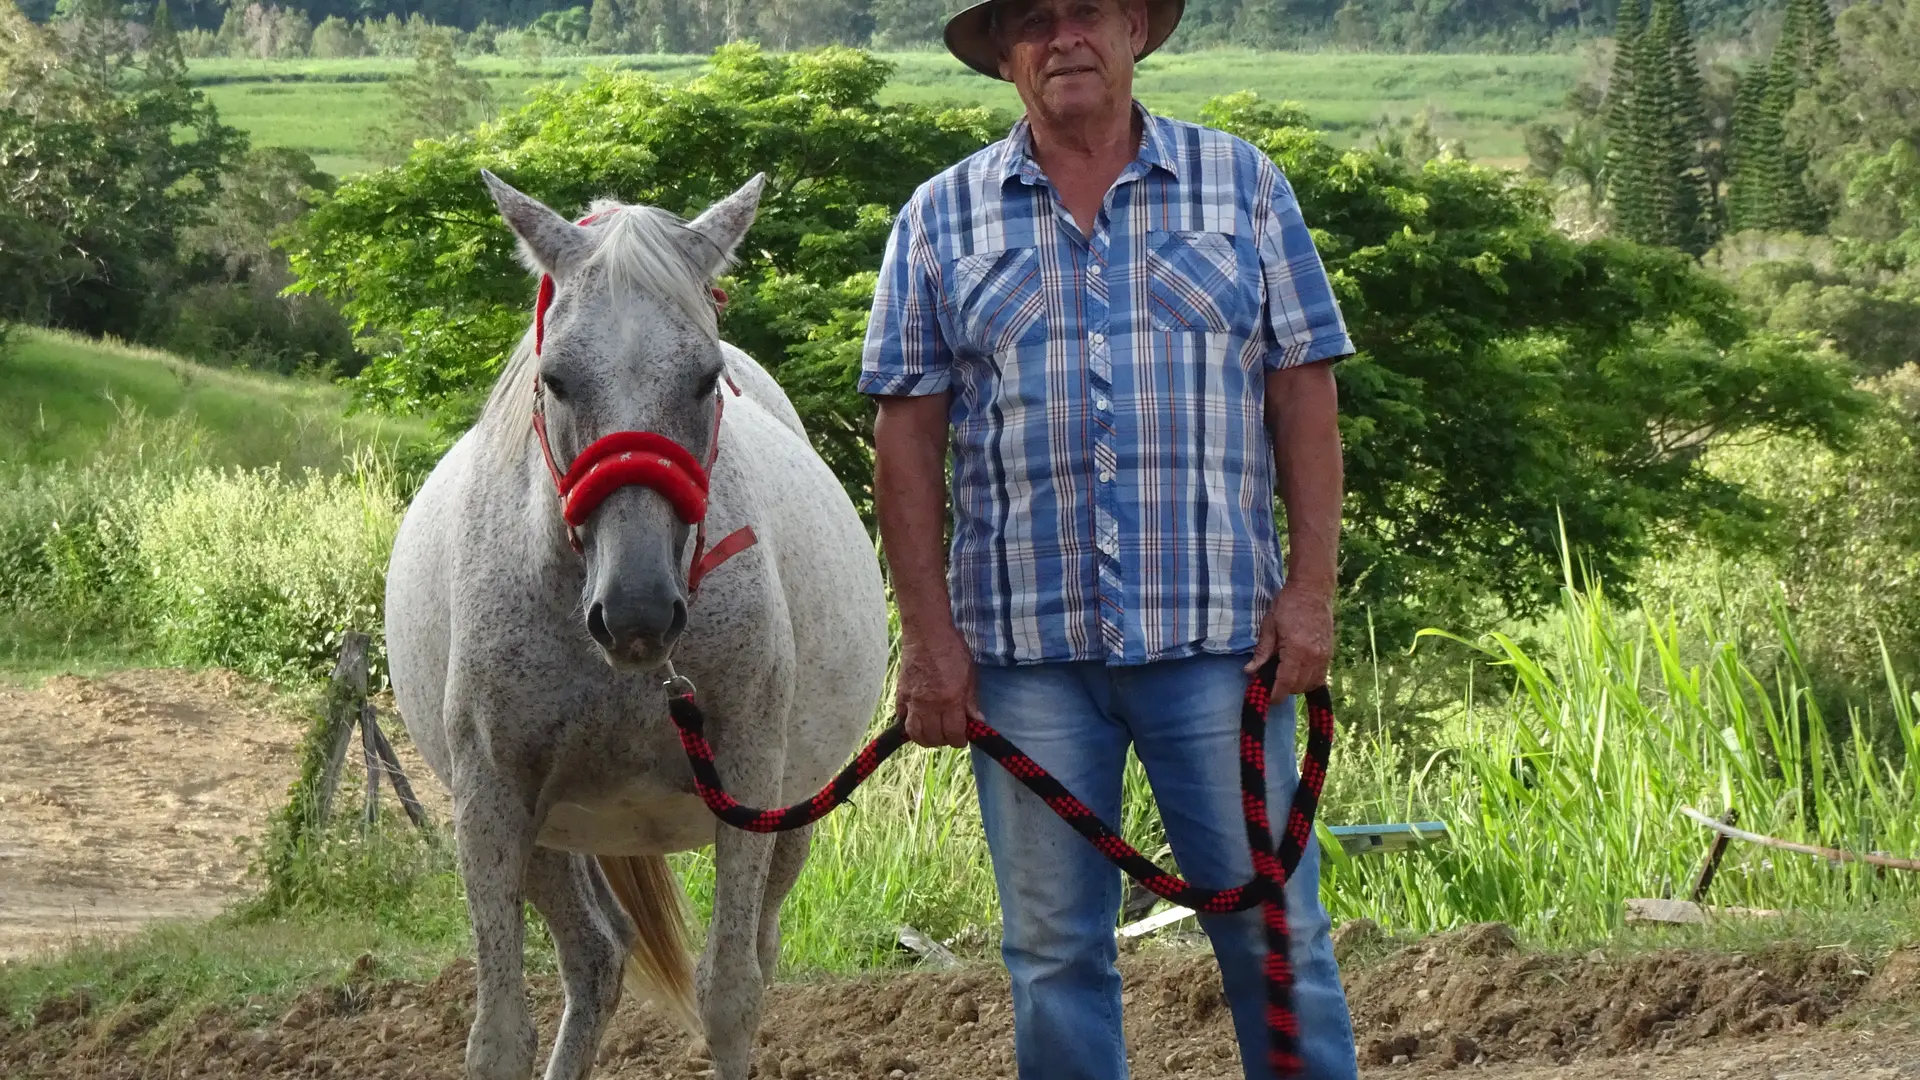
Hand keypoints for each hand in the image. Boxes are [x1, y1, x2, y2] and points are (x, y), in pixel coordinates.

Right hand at [896, 625, 980, 747]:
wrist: (927, 633)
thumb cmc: (952, 649)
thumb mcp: (970, 674)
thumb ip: (971, 700)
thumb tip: (978, 720)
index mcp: (950, 700)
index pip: (954, 734)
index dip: (960, 740)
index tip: (963, 736)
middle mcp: (930, 704)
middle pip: (934, 737)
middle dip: (944, 740)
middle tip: (950, 733)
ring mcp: (912, 701)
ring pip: (915, 733)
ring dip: (925, 738)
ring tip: (933, 732)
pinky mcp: (900, 694)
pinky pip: (901, 718)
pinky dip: (909, 724)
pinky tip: (918, 719)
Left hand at [1244, 584, 1333, 694]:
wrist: (1313, 590)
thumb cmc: (1287, 604)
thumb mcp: (1269, 626)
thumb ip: (1262, 652)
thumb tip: (1250, 671)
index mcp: (1296, 650)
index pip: (1285, 683)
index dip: (1274, 695)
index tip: (1265, 698)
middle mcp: (1314, 657)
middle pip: (1298, 687)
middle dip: (1283, 690)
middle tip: (1270, 681)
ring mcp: (1324, 656)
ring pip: (1311, 684)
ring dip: (1297, 686)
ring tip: (1284, 675)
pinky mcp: (1330, 653)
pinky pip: (1320, 676)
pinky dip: (1309, 680)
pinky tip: (1298, 672)